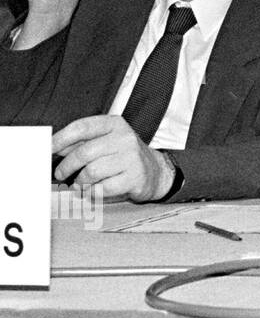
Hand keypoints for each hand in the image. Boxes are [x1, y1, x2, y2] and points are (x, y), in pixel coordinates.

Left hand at [52, 115, 173, 201]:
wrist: (154, 171)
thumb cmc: (123, 156)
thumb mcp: (106, 141)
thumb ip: (81, 143)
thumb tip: (53, 148)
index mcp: (115, 124)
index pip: (81, 127)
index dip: (60, 139)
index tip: (47, 149)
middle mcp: (125, 138)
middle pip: (84, 153)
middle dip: (66, 167)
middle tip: (60, 174)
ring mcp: (132, 158)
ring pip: (91, 172)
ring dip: (80, 182)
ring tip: (80, 184)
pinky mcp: (135, 177)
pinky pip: (102, 188)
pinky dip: (92, 193)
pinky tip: (93, 190)